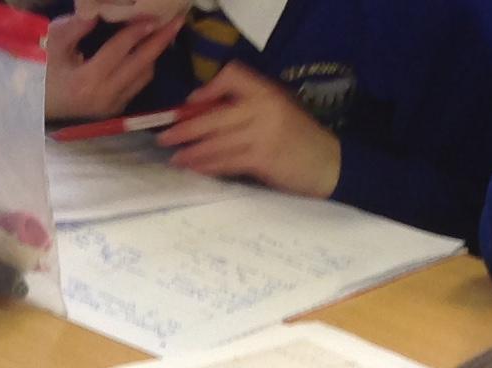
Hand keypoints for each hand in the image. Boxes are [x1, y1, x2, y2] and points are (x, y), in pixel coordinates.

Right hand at [45, 11, 181, 121]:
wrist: (33, 104)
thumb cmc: (39, 71)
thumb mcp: (52, 43)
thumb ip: (76, 26)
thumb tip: (99, 11)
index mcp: (87, 81)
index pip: (120, 50)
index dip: (139, 30)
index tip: (156, 14)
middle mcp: (104, 97)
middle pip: (141, 65)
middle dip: (161, 41)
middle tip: (178, 20)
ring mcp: (110, 107)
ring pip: (143, 77)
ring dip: (155, 54)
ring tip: (165, 32)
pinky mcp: (113, 111)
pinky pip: (137, 86)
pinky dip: (144, 66)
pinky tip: (148, 50)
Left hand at [156, 63, 341, 197]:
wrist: (328, 163)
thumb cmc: (297, 138)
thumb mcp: (277, 109)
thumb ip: (247, 107)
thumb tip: (205, 110)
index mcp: (266, 91)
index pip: (233, 75)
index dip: (209, 87)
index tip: (192, 102)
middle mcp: (263, 107)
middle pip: (215, 115)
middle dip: (186, 127)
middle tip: (164, 137)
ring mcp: (262, 133)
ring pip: (217, 141)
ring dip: (191, 152)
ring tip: (174, 158)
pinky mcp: (262, 159)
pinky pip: (227, 162)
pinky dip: (208, 166)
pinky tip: (195, 169)